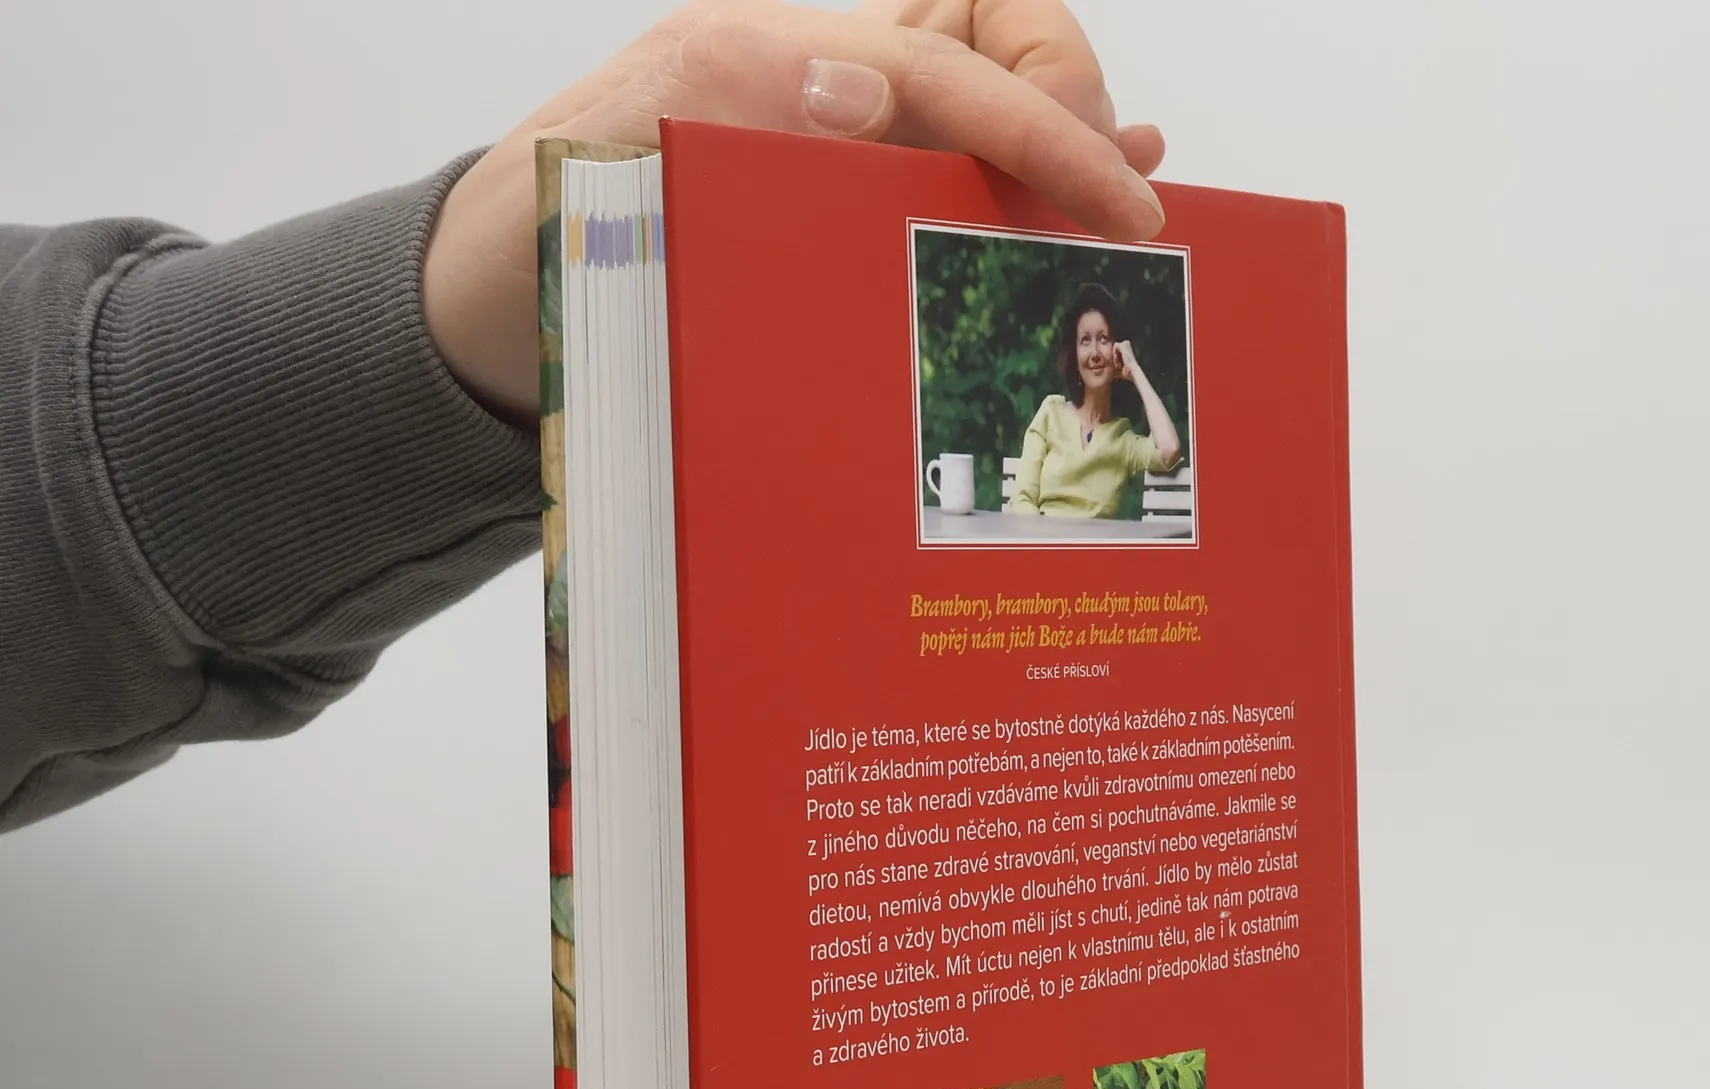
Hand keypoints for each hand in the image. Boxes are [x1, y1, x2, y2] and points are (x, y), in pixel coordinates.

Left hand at [423, 0, 1165, 421]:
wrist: (482, 327)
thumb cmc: (529, 245)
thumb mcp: (601, 155)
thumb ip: (728, 93)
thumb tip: (860, 81)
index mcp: (774, 58)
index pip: (954, 54)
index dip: (1051, 115)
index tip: (1119, 188)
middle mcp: (820, 92)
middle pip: (992, 50)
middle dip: (1067, 113)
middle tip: (1115, 206)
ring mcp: (831, 156)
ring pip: (980, 125)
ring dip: (1062, 159)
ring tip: (1138, 207)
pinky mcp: (828, 224)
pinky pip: (942, 190)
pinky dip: (1021, 193)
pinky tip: (1089, 209)